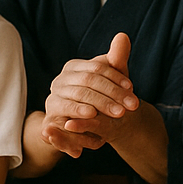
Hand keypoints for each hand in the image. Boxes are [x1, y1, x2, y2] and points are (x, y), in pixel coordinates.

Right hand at [41, 33, 137, 156]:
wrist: (90, 120)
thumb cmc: (103, 94)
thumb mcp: (112, 77)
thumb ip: (117, 59)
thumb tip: (123, 36)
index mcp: (73, 67)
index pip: (95, 70)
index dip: (114, 79)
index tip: (132, 90)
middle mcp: (59, 82)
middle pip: (84, 87)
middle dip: (106, 99)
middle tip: (126, 110)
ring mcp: (52, 102)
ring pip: (70, 106)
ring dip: (87, 115)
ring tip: (102, 120)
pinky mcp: (50, 122)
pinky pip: (59, 129)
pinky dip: (70, 138)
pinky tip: (81, 147)